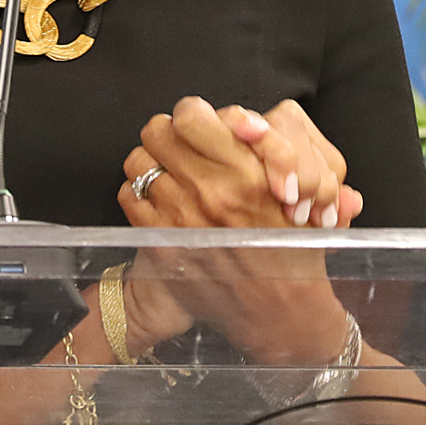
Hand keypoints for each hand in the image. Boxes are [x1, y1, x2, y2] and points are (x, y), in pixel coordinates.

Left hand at [116, 98, 351, 363]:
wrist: (276, 310)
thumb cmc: (290, 249)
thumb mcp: (297, 191)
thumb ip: (270, 150)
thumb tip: (244, 119)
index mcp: (246, 171)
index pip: (191, 114)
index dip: (190, 115)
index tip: (196, 126)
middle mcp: (210, 190)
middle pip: (157, 131)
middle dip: (167, 136)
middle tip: (179, 149)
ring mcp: (181, 217)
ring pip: (138, 162)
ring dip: (150, 165)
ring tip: (168, 176)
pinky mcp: (162, 242)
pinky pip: (129, 196)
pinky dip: (139, 195)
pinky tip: (159, 204)